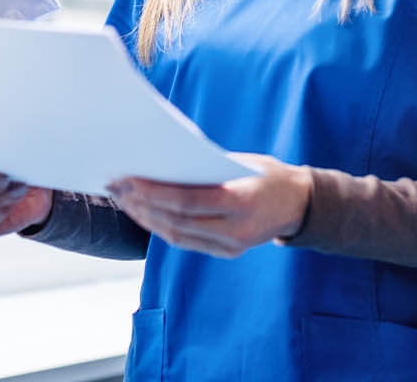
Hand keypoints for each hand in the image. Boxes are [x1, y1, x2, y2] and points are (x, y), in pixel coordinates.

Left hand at [106, 153, 311, 258]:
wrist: (301, 204)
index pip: (189, 200)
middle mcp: (237, 229)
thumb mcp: (243, 163)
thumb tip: (162, 165)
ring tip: (123, 200)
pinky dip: (163, 227)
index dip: (154, 193)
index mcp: (242, 200)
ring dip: (146, 218)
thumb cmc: (268, 174)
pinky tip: (145, 213)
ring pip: (178, 236)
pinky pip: (187, 242)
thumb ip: (207, 168)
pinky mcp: (228, 252)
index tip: (128, 180)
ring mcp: (232, 245)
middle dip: (142, 205)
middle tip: (115, 187)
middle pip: (178, 221)